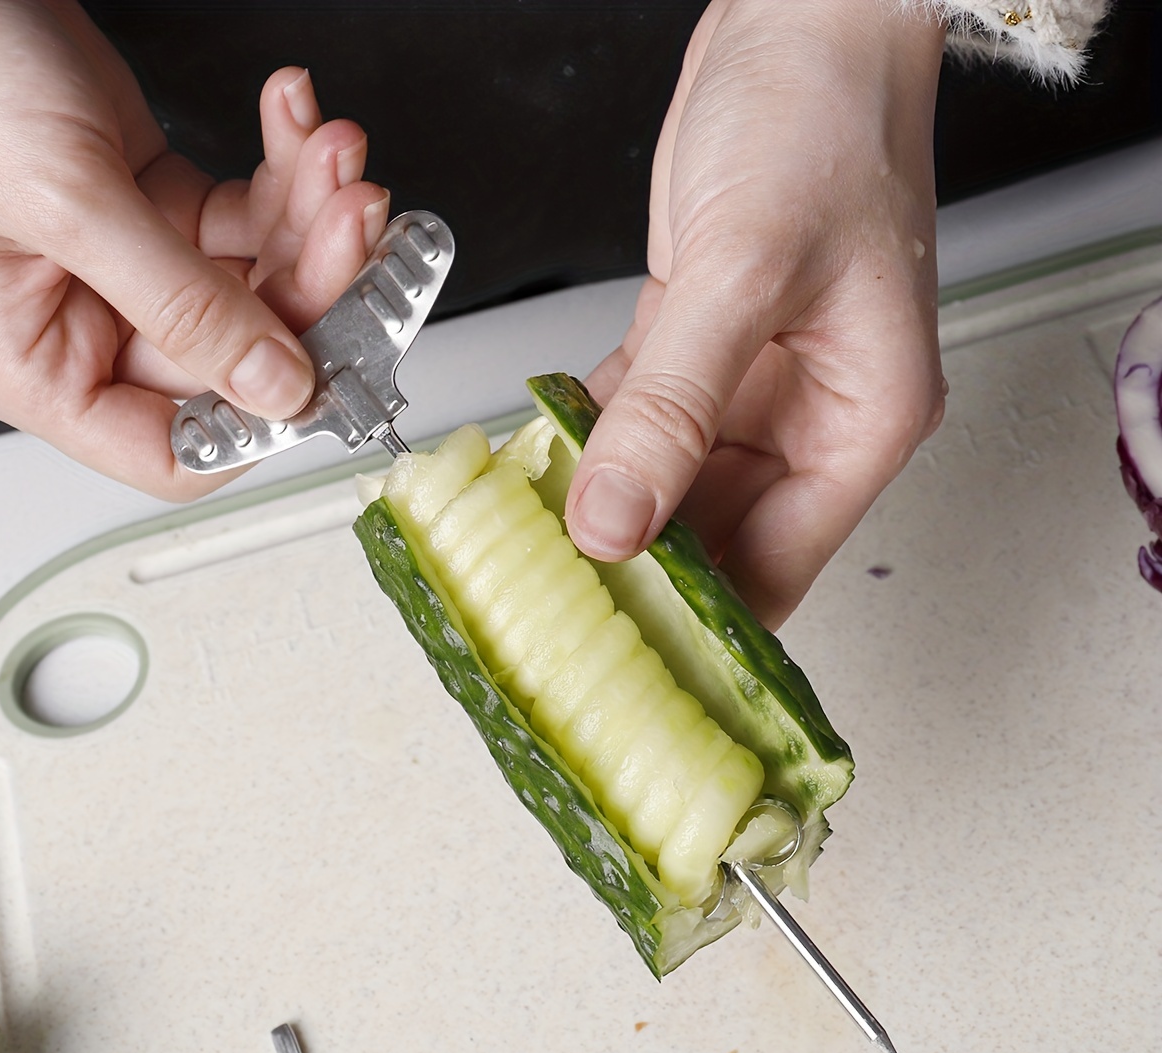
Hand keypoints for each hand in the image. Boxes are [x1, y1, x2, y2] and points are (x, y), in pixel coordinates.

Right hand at [0, 0, 388, 498]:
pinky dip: (280, 167)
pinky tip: (293, 118)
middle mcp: (85, 325)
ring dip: (310, 212)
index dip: (259, 423)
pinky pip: (242, 212)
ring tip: (332, 152)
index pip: (176, 450)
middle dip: (312, 278)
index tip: (331, 368)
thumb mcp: (67, 202)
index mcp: (38, 366)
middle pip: (241, 351)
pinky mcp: (149, 203)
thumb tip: (277, 388)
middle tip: (355, 218)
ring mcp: (126, 266)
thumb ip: (182, 305)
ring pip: (256, 277)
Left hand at [566, 0, 947, 627]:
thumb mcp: (746, 271)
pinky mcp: (700, 346)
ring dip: (603, 505)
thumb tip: (614, 522)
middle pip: (717, 538)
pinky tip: (540, 458)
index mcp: (861, 422)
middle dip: (637, 568)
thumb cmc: (824, 118)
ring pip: (669, 483)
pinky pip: (639, 418)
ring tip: (529, 539)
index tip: (620, 651)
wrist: (805, 21)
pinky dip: (591, 439)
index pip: (776, 567)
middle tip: (551, 599)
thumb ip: (674, 406)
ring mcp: (753, 386)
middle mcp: (811, 418)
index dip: (701, 621)